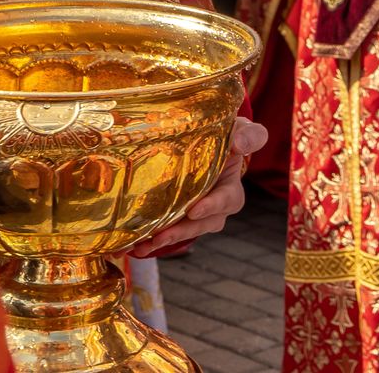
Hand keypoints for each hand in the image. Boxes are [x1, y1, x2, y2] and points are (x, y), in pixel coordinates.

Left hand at [128, 114, 268, 256]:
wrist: (210, 145)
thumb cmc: (228, 137)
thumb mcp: (241, 131)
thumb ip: (247, 136)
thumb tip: (239, 143)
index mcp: (231, 189)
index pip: (227, 199)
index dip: (212, 206)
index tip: (194, 211)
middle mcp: (215, 208)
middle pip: (202, 224)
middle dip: (181, 231)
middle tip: (161, 236)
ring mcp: (195, 216)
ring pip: (184, 232)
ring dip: (163, 239)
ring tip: (141, 246)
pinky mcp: (177, 218)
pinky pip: (166, 233)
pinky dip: (147, 242)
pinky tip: (130, 248)